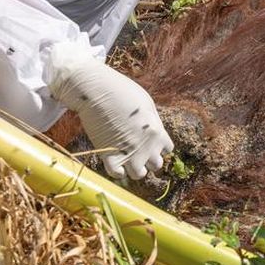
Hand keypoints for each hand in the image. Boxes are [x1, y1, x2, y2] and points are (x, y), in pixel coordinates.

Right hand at [48, 54, 173, 179]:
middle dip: (148, 158)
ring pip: (139, 175)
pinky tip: (113, 160)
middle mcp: (147, 146)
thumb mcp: (147, 103)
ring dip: (134, 168)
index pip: (167, 150)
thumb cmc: (121, 91)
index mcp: (157, 132)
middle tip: (136, 148)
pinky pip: (118, 175)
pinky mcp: (110, 156)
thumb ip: (153, 121)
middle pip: (156, 165)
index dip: (157, 146)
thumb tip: (153, 131)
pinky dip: (117, 170)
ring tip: (126, 157)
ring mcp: (129, 153)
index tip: (147, 140)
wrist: (97, 90)